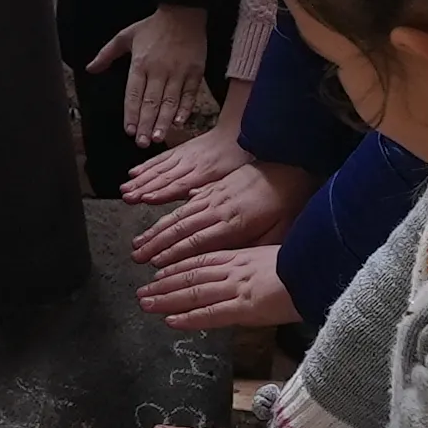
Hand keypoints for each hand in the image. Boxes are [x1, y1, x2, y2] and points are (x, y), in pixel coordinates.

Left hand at [92, 5, 212, 145]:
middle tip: (143, 143)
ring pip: (170, 101)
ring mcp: (178, 71)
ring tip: (159, 138)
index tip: (130, 130)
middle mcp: (159, 70)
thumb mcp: (125, 36)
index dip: (132, 113)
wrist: (183, 12)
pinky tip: (179, 122)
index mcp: (140, 63)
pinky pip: (189, 94)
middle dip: (146, 124)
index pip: (134, 94)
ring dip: (164, 121)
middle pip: (151, 102)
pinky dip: (185, 109)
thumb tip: (90, 68)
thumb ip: (106, 54)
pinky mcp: (194, 72)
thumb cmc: (153, 26)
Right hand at [124, 111, 255, 205]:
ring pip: (159, 167)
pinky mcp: (180, 149)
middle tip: (127, 197)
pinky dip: (146, 165)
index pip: (180, 184)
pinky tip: (134, 172)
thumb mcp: (233, 177)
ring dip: (140, 179)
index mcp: (205, 172)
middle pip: (164, 177)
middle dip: (143, 187)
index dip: (161, 192)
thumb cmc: (238, 159)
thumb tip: (193, 201)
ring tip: (125, 188)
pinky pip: (161, 158)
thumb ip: (212, 189)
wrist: (237, 132)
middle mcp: (191, 163)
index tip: (145, 198)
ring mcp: (184, 155)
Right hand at [132, 158, 311, 266]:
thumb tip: (232, 262)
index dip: (174, 253)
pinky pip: (185, 195)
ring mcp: (214, 194)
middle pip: (181, 226)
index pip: (198, 241)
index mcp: (235, 222)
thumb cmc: (289, 202)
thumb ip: (255, 247)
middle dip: (155, 242)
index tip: (155, 263)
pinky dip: (165, 201)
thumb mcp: (281, 230)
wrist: (291, 163)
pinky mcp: (214, 184)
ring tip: (138, 239)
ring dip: (156, 226)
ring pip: (179, 211)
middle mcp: (219, 207)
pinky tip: (152, 205)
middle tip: (135, 255)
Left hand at [136, 245, 300, 330]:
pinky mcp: (244, 307)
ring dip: (167, 299)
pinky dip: (188, 318)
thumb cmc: (303, 265)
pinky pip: (210, 314)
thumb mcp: (274, 256)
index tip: (159, 273)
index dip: (177, 268)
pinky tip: (171, 321)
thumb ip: (255, 263)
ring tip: (146, 304)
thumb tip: (247, 271)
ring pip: (193, 293)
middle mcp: (233, 270)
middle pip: (190, 276)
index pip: (201, 261)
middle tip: (142, 291)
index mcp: (241, 257)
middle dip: (164, 285)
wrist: (317, 271)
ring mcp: (236, 288)